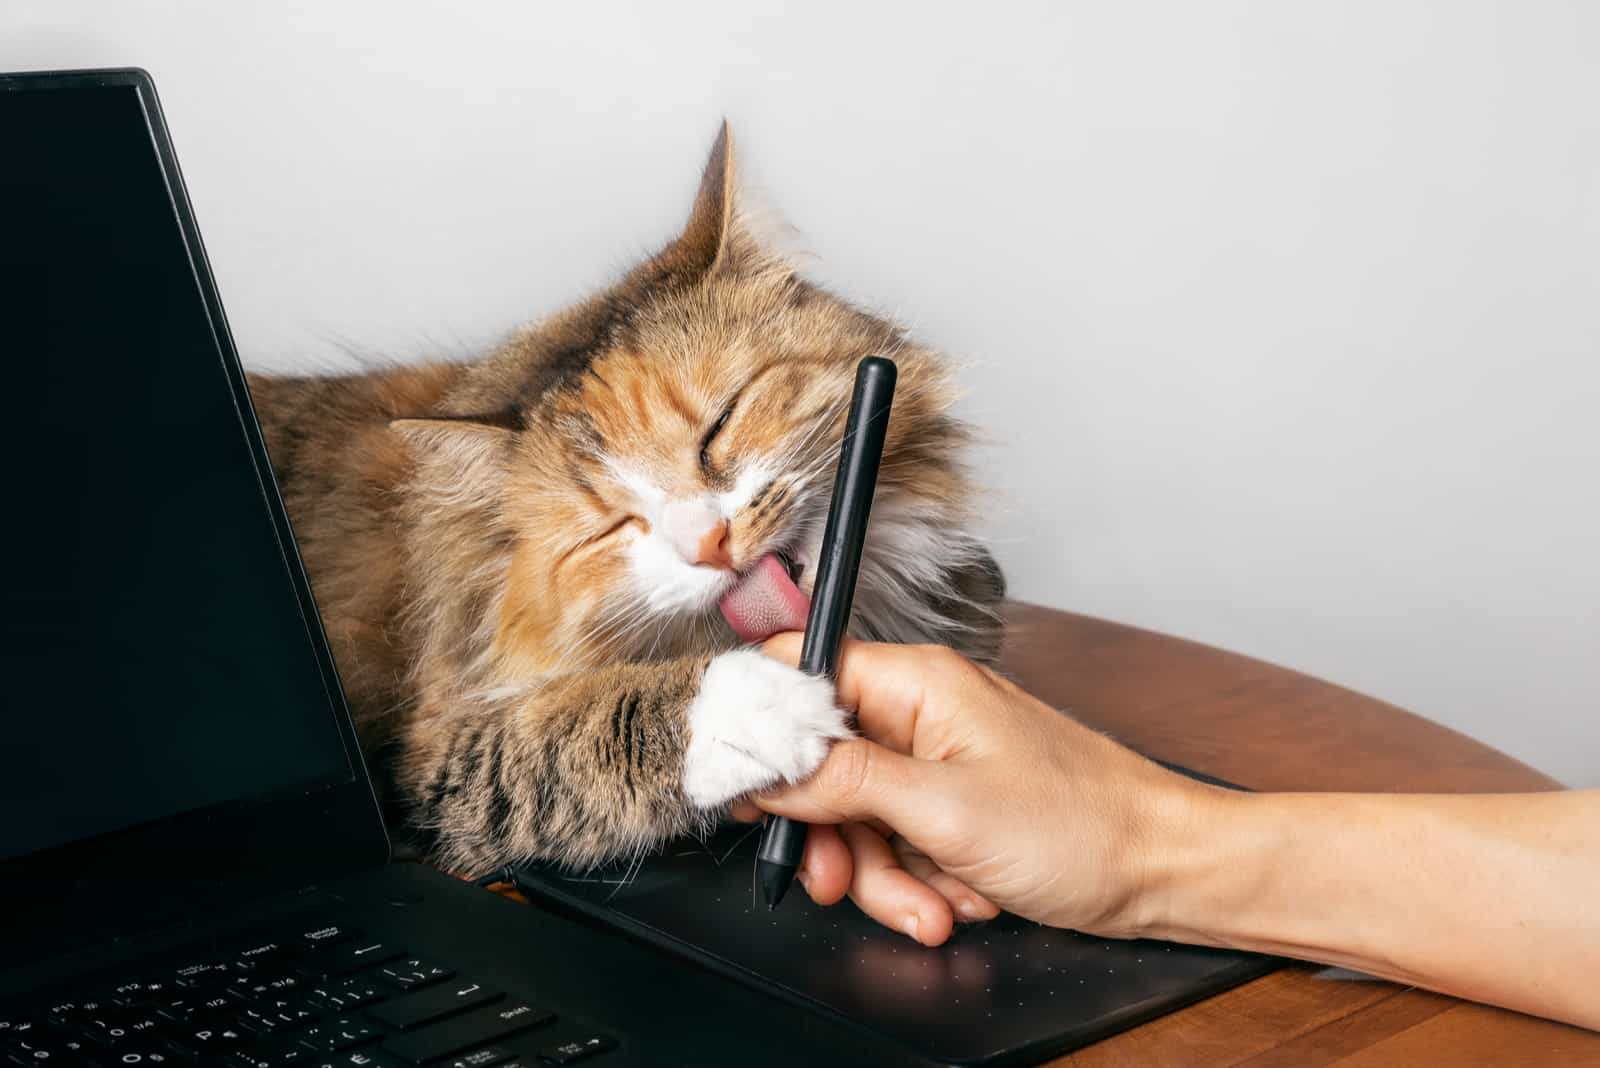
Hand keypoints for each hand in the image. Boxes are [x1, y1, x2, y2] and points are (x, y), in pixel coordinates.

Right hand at [741, 636, 1210, 945]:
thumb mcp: (944, 808)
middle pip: (824, 765)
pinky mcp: (956, 806)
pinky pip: (901, 844)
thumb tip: (767, 765)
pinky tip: (962, 898)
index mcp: (918, 682)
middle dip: (837, 838)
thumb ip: (844, 781)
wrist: (1164, 872)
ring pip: (860, 818)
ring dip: (886, 878)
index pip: (804, 673)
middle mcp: (922, 712)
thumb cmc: (1083, 824)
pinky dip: (921, 882)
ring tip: (935, 909)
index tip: (749, 787)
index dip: (765, 728)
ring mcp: (940, 762)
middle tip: (839, 882)